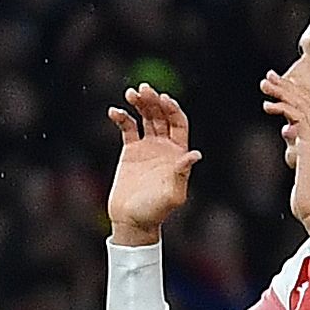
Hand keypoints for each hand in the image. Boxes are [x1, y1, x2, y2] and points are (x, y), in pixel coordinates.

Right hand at [105, 84, 199, 245]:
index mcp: (178, 152)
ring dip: (140, 104)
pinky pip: (127, 128)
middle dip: (154, 101)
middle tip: (144, 89)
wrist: (132, 221)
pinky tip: (114, 111)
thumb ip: (182, 173)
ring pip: (146, 117)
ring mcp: (147, 147)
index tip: (162, 99)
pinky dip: (122, 118)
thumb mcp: (172, 194)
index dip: (172, 109)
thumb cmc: (155, 211)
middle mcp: (165, 146)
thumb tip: (195, 154)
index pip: (178, 122)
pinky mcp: (130, 151)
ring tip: (131, 93)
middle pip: (162, 115)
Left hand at [258, 71, 309, 235]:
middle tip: (268, 77)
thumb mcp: (299, 165)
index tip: (275, 87)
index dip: (291, 95)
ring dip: (282, 92)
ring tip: (265, 84)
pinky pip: (298, 118)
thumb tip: (289, 133)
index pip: (306, 109)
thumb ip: (296, 147)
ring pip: (301, 105)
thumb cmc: (307, 195)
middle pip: (304, 101)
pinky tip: (268, 106)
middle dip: (285, 87)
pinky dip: (283, 108)